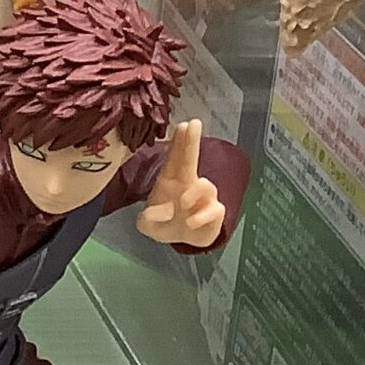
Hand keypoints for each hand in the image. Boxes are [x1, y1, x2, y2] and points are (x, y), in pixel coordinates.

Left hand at [137, 119, 225, 247]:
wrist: (181, 240)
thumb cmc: (164, 224)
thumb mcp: (148, 225)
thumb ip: (148, 219)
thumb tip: (156, 212)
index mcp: (171, 182)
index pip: (176, 158)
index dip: (180, 142)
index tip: (184, 124)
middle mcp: (189, 185)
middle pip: (192, 159)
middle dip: (192, 141)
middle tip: (194, 124)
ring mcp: (204, 197)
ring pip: (206, 186)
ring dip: (194, 193)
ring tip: (184, 204)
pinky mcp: (216, 212)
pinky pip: (214, 209)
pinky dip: (202, 216)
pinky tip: (191, 222)